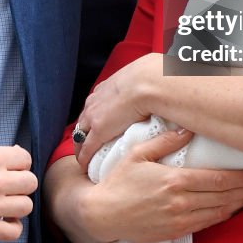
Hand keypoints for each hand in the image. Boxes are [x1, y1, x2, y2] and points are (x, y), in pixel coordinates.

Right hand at [0, 145, 36, 240]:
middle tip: (8, 190)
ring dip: (18, 206)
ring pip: (27, 206)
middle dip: (21, 186)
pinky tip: (2, 222)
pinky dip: (12, 228)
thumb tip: (15, 156)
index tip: (11, 171)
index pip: (26, 159)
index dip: (20, 166)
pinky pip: (15, 232)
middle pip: (30, 183)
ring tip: (5, 207)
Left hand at [74, 54, 163, 169]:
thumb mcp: (144, 77)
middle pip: (84, 118)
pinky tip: (86, 165)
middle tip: (87, 143)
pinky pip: (86, 147)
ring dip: (83, 144)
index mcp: (107, 87)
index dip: (96, 115)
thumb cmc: (152, 78)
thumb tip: (162, 83)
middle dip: (84, 130)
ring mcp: (94, 116)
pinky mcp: (98, 131)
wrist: (147, 82)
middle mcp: (96, 100)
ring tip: (86, 156)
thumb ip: (144, 84)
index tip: (98, 124)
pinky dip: (85, 157)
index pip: (96, 103)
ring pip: (81, 133)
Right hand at [75, 130, 242, 242]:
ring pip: (219, 213)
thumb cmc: (118, 181)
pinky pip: (206, 224)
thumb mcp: (137, 153)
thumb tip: (186, 130)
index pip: (217, 180)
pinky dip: (223, 216)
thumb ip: (163, 141)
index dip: (241, 179)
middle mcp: (181, 202)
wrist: (102, 214)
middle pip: (224, 198)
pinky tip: (231, 209)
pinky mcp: (175, 232)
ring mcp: (179, 220)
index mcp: (174, 181)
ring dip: (240, 205)